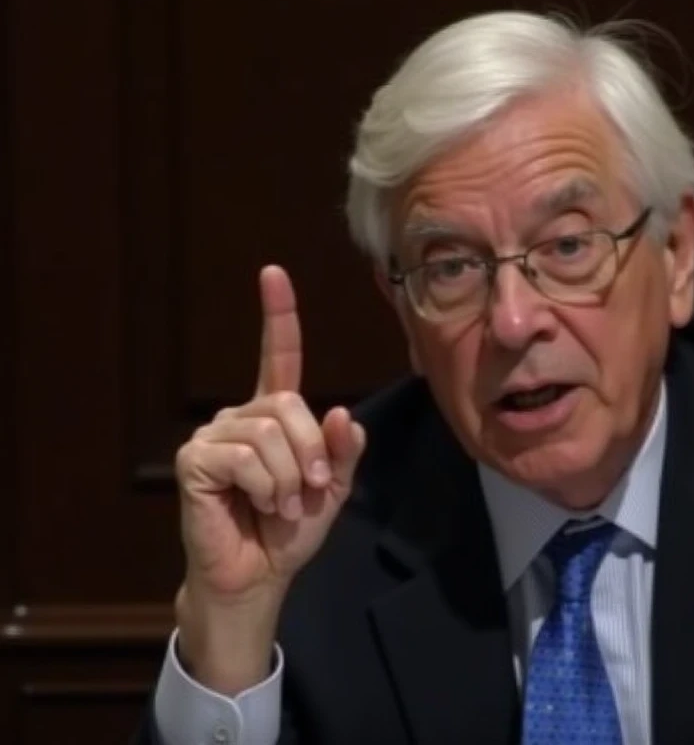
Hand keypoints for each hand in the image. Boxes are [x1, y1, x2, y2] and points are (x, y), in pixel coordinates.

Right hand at [172, 265, 363, 690]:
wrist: (259, 575)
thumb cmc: (290, 530)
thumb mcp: (333, 489)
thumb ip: (343, 451)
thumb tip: (342, 413)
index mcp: (274, 416)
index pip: (277, 356)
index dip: (277, 315)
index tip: (273, 273)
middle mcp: (240, 417)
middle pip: (289, 404)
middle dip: (311, 451)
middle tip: (310, 488)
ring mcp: (213, 436)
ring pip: (269, 431)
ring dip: (289, 476)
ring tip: (283, 503)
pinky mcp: (194, 460)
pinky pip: (244, 456)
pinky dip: (265, 485)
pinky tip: (259, 503)